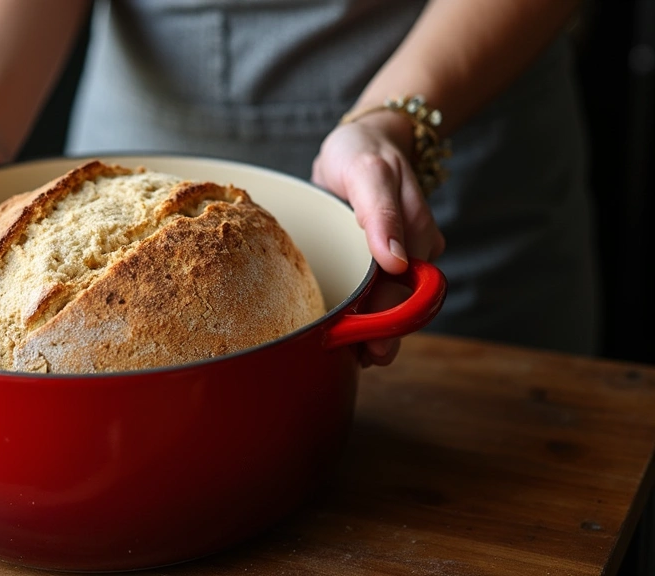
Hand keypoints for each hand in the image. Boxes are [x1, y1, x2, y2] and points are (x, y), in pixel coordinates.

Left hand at [311, 112, 445, 366]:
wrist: (359, 141)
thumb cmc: (364, 152)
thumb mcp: (369, 173)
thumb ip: (381, 213)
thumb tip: (397, 261)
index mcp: (415, 237)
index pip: (406, 287)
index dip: (390, 320)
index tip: (374, 345)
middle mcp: (407, 252)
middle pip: (397, 303)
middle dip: (380, 334)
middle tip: (359, 361)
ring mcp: (389, 257)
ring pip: (382, 302)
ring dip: (367, 329)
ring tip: (347, 356)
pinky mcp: (368, 259)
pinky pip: (365, 290)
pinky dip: (355, 312)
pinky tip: (340, 331)